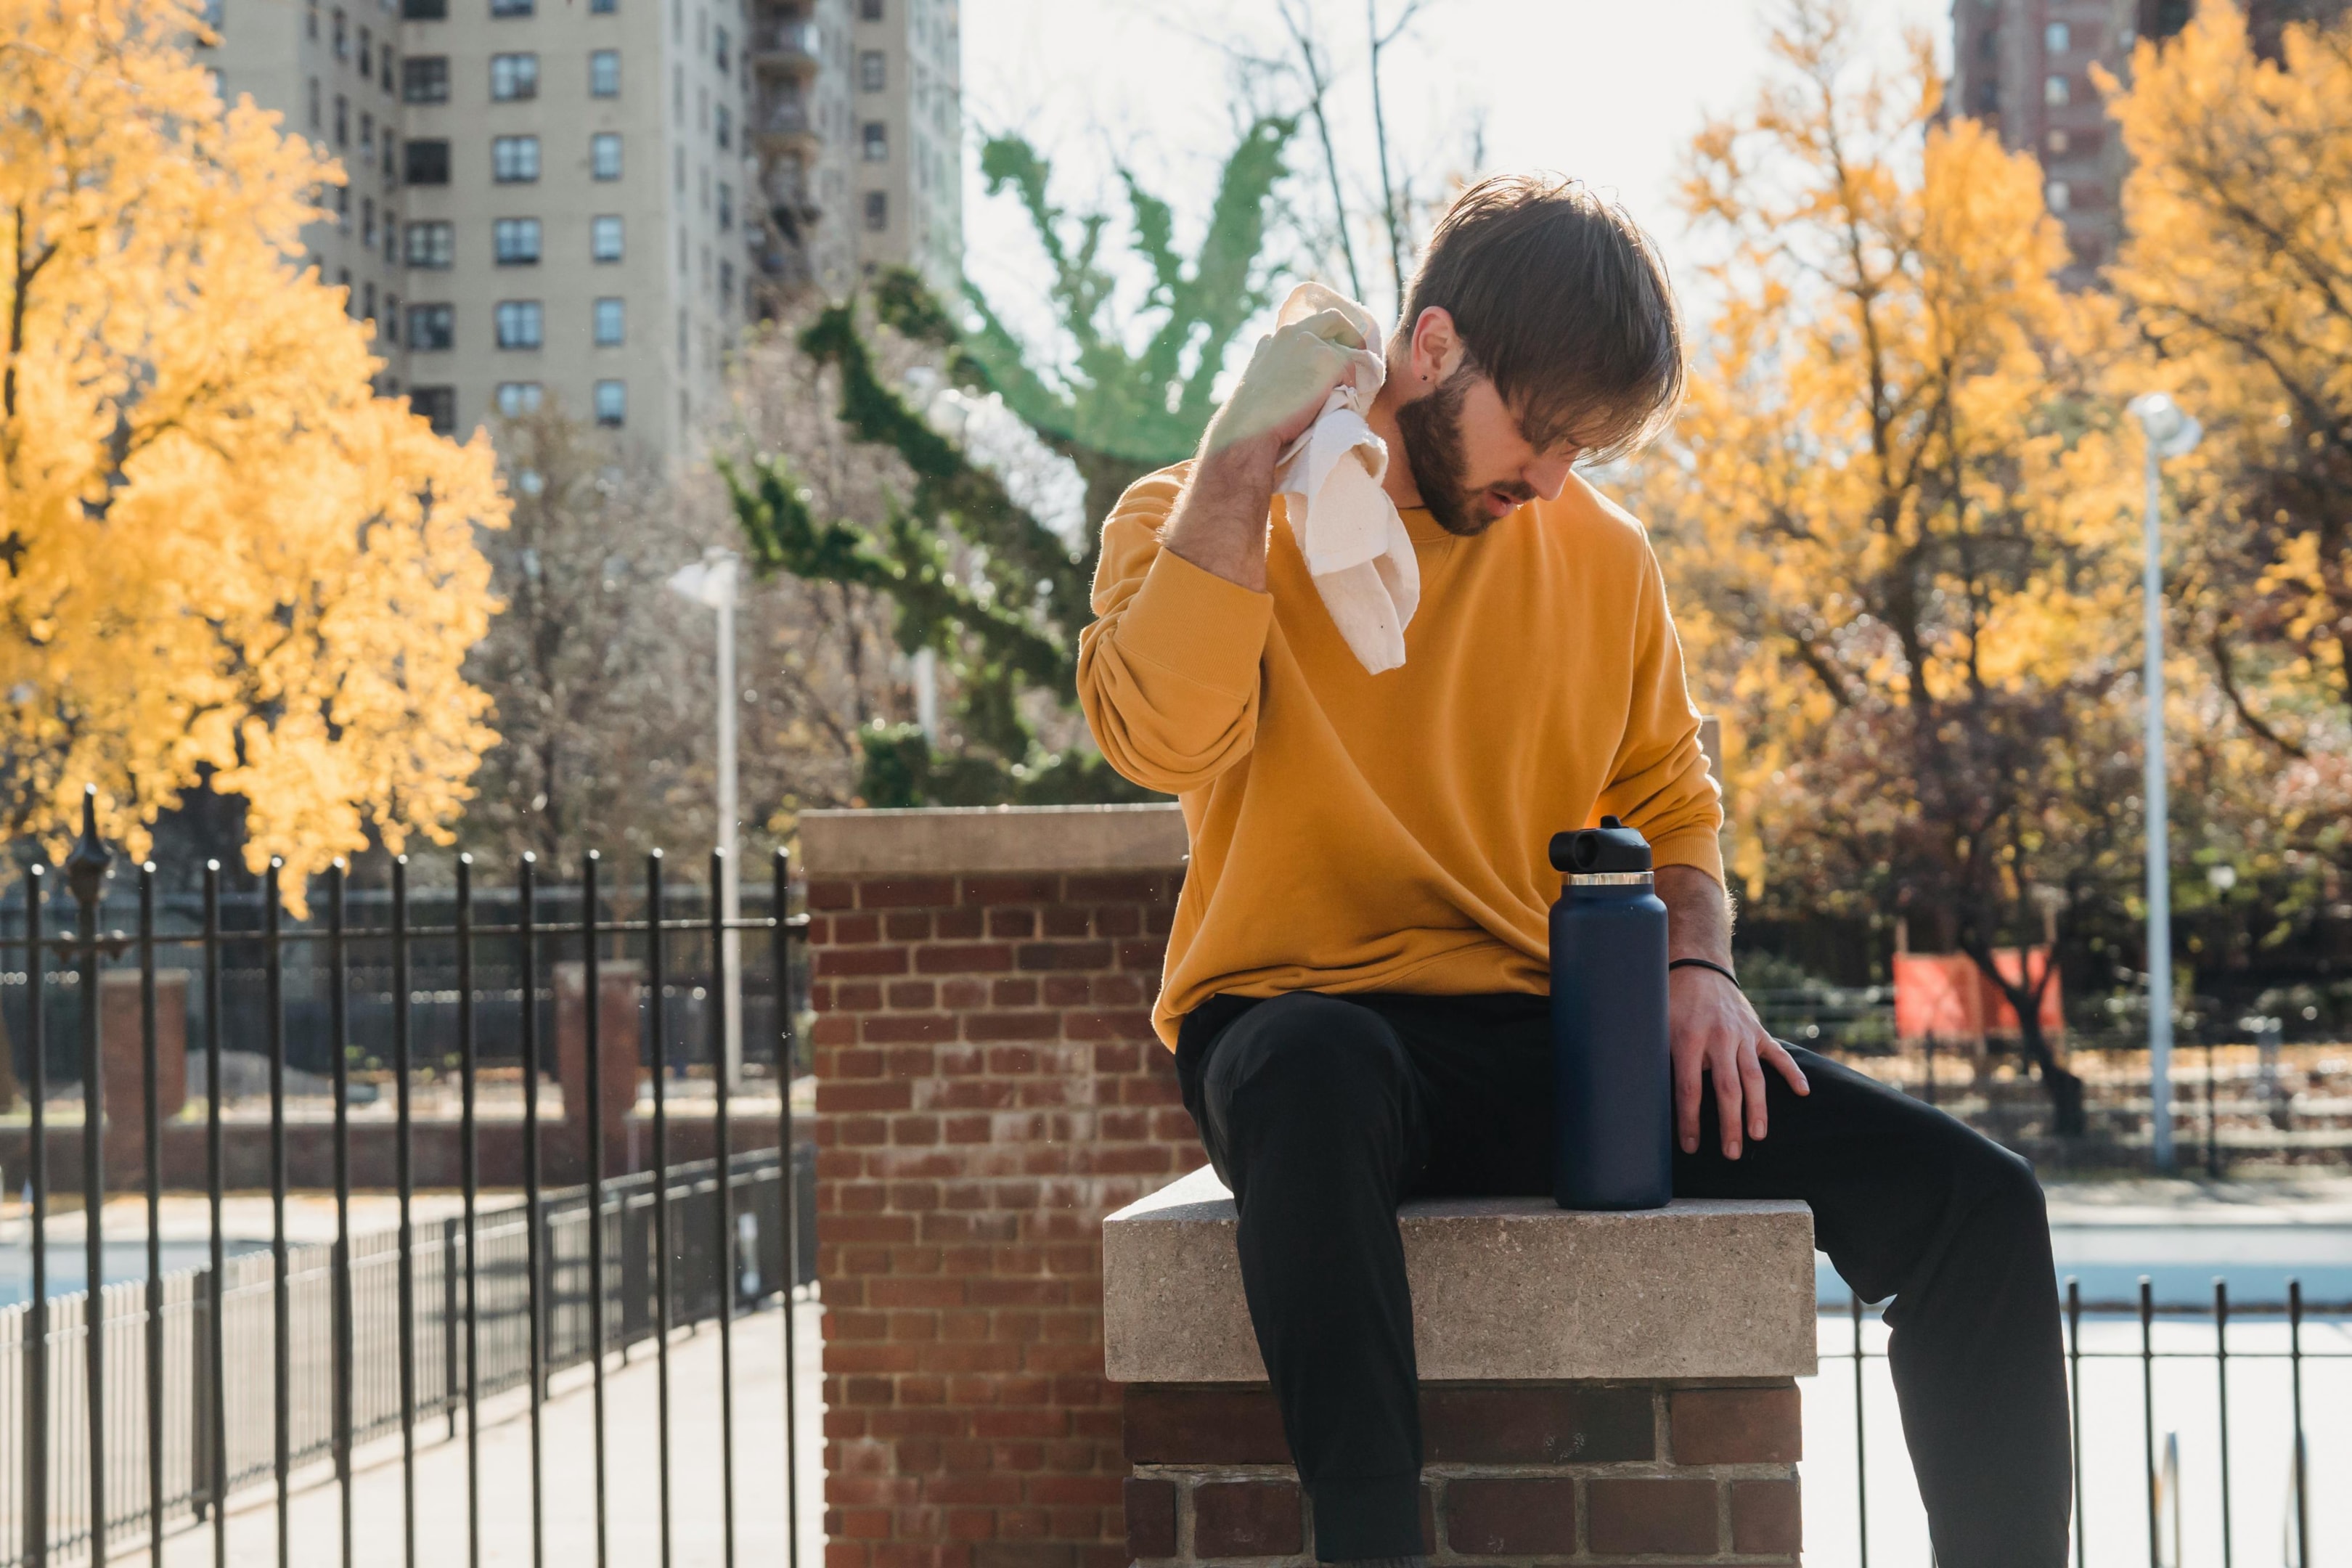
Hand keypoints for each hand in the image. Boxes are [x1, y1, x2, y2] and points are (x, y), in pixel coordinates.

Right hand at [1201, 308, 1369, 464]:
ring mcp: (1310, 343)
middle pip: (1332, 319)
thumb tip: (1294, 377)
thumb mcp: (1257, 384)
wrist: (1249, 430)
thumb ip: (1275, 369)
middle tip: (1358, 353)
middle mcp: (1291, 334)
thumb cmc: (1250, 419)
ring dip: (1347, 371)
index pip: (1305, 328)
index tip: (1329, 352)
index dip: (1322, 339)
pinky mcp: (1328, 359)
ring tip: (1345, 393)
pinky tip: (1339, 403)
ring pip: (1344, 351)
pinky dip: (1350, 387)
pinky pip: (1351, 371)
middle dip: (1349, 334)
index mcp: (1272, 340)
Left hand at [1670, 966, 1808, 1159]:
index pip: (1689, 1088)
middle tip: (1731, 1154)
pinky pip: (1778, 1054)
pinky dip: (1792, 1072)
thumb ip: (1659, 1059)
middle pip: (1727, 1088)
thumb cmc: (1670, 1003)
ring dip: (1758, 1109)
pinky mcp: (1758, 1031)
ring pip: (1754, 1077)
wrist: (1698, 967)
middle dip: (1730, 1123)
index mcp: (1687, 1039)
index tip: (1691, 1147)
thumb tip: (1646, 1099)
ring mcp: (1742, 1034)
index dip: (1690, 1120)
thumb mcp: (1656, 1026)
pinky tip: (1803, 1093)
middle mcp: (1718, 1038)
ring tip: (1758, 1136)